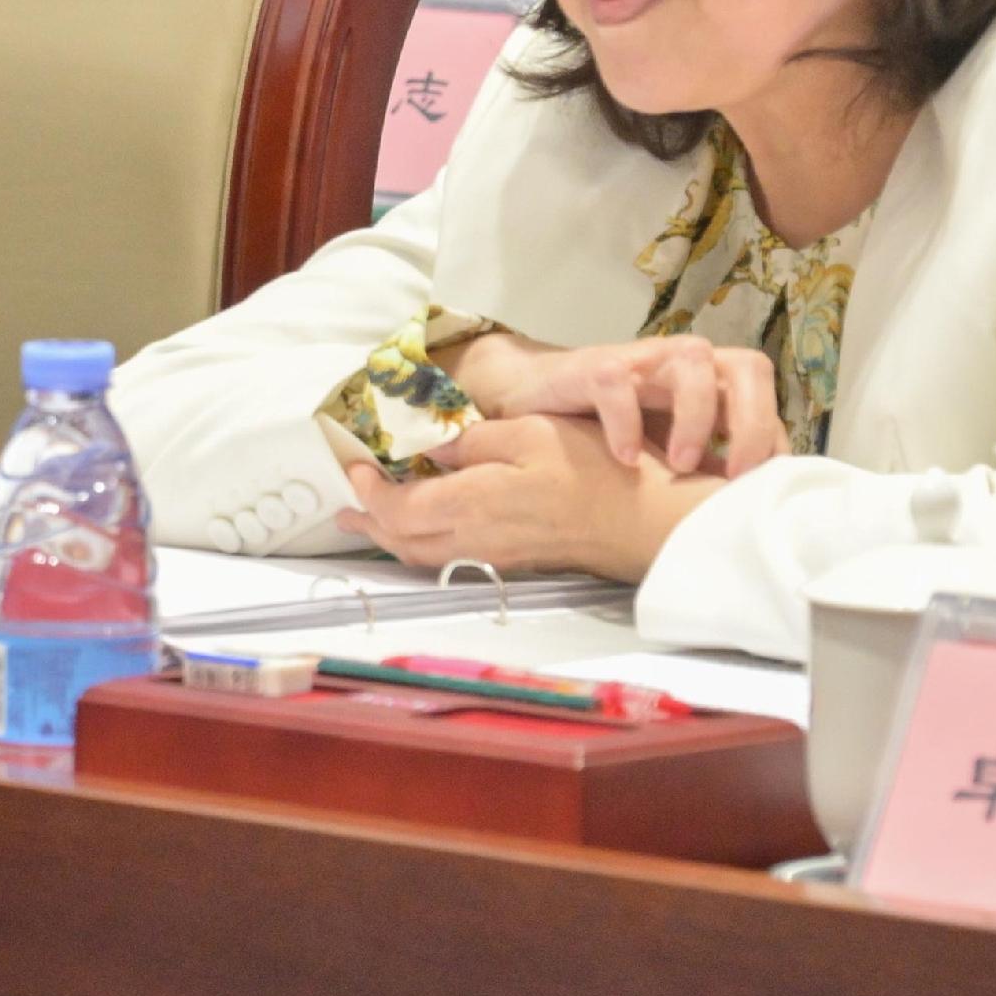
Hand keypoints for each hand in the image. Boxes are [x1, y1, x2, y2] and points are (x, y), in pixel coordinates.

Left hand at [337, 414, 720, 580]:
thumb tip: (428, 448)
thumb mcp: (529, 434)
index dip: (369, 491)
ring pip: (427, 556)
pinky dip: (427, 544)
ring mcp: (498, 555)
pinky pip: (454, 560)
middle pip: (403, 541)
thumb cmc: (595, 468)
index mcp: (472, 503)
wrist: (646, 520)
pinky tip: (430, 529)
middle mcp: (477, 539)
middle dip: (370, 523)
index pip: (397, 508)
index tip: (355, 465)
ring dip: (394, 538)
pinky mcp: (517, 561)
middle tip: (348, 507)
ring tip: (373, 523)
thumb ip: (472, 443)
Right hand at [439, 328, 783, 478]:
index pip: (763, 394)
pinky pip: (617, 380)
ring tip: (678, 465)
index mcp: (709, 381)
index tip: (758, 485)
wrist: (532, 396)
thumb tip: (754, 505)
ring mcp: (640, 360)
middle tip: (734, 473)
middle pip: (746, 366)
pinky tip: (623, 459)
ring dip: (697, 414)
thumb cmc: (608, 425)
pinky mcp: (591, 366)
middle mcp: (682, 363)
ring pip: (693, 357)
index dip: (772, 437)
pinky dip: (626, 420)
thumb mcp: (666, 450)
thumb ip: (708, 467)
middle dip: (752, 421)